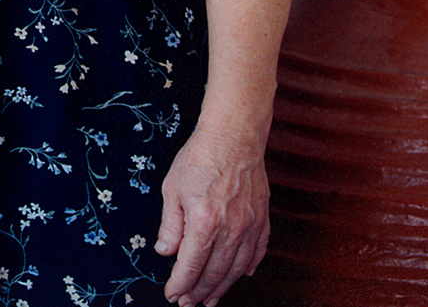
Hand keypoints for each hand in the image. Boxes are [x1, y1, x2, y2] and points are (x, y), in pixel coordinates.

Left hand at [155, 124, 270, 304]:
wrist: (234, 137)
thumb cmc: (200, 158)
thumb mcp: (172, 189)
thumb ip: (170, 225)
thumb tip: (165, 251)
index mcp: (204, 223)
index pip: (190, 266)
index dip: (180, 284)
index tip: (173, 294)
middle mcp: (230, 230)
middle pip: (215, 273)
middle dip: (199, 292)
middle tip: (189, 303)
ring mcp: (250, 227)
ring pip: (237, 269)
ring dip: (223, 287)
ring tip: (211, 299)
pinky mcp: (262, 220)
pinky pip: (257, 253)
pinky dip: (248, 268)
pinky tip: (241, 275)